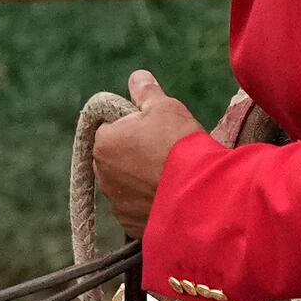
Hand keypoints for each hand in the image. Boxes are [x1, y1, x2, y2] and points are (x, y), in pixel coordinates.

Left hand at [92, 71, 204, 236]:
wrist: (198, 193)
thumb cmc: (179, 144)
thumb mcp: (166, 108)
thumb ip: (146, 92)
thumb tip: (137, 76)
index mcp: (104, 142)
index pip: (112, 128)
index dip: (134, 126)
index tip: (156, 129)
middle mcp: (102, 174)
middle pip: (117, 157)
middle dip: (135, 154)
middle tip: (167, 152)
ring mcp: (115, 202)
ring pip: (127, 184)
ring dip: (142, 179)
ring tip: (172, 176)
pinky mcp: (130, 224)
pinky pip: (137, 208)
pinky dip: (150, 202)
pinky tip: (172, 195)